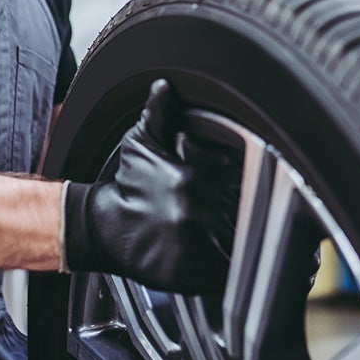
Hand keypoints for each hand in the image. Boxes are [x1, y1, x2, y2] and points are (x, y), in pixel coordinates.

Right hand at [62, 79, 241, 293]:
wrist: (102, 228)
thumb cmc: (126, 186)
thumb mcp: (141, 144)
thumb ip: (159, 114)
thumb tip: (164, 87)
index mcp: (195, 176)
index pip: (242, 177)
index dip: (252, 180)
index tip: (256, 183)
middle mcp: (200, 209)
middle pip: (247, 208)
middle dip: (253, 209)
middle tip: (256, 212)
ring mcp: (199, 243)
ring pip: (242, 240)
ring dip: (250, 239)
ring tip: (249, 236)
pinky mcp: (195, 272)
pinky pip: (230, 271)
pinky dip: (237, 266)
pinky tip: (235, 258)